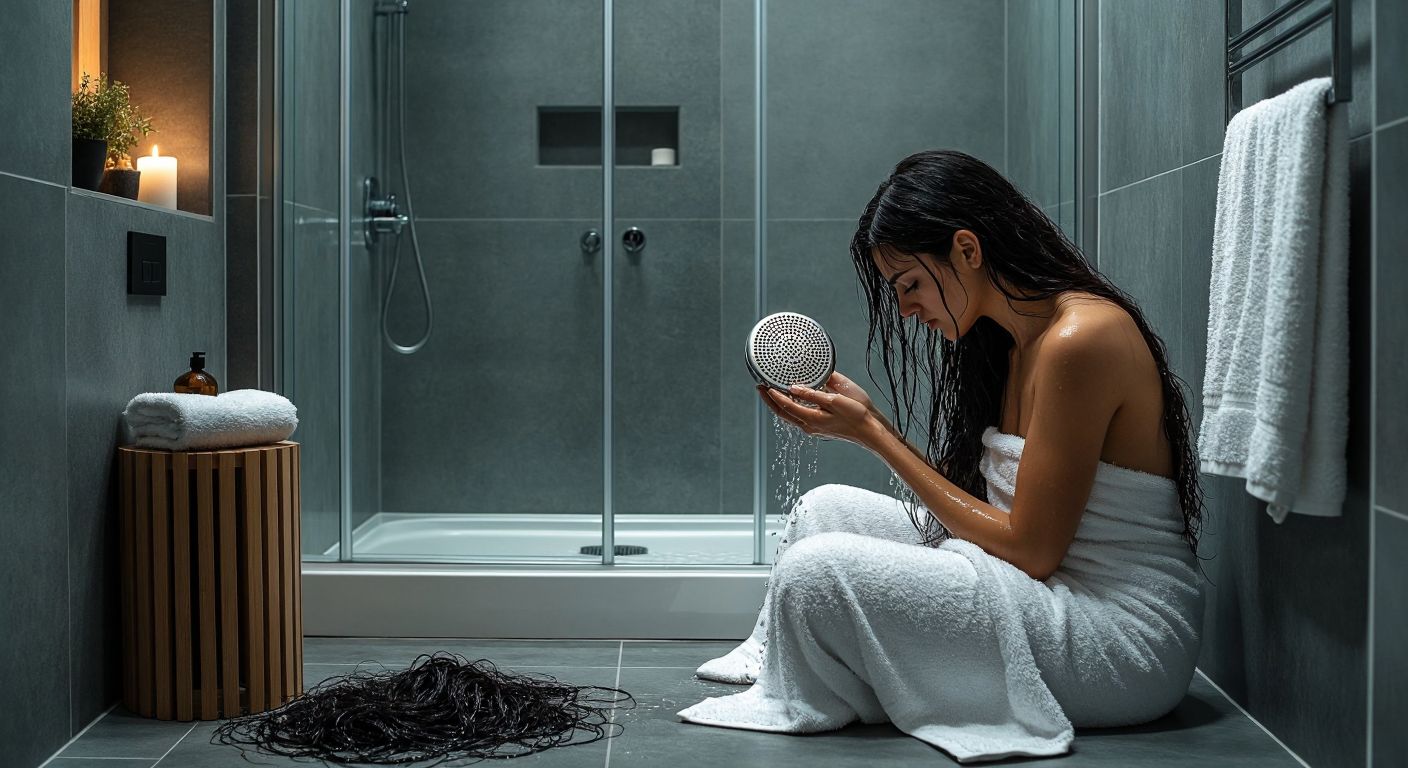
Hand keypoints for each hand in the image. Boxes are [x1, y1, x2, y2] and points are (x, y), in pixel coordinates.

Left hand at [758, 371, 881, 446]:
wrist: (870, 431)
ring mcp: (814, 428)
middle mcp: (809, 426)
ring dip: (779, 404)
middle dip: (770, 400)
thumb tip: (794, 388)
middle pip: (783, 413)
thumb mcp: (834, 401)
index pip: (786, 406)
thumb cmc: (856, 416)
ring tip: (772, 391)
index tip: (765, 385)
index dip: (774, 395)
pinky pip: (799, 416)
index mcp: (811, 419)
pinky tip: (792, 399)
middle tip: (760, 387)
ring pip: (790, 416)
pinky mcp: (819, 427)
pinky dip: (791, 407)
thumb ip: (812, 394)